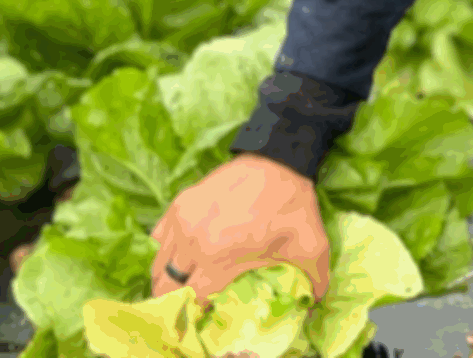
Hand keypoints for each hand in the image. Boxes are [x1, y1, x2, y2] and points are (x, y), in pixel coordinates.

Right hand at [149, 153, 332, 303]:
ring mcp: (182, 220)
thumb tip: (311, 305)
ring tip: (187, 281)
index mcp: (219, 258)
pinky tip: (185, 253)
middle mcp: (192, 241)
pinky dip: (167, 249)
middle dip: (176, 299)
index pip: (191, 300)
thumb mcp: (311, 246)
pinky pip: (160, 236)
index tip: (207, 314)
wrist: (278, 158)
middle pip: (165, 286)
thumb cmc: (293, 205)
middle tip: (191, 302)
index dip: (197, 312)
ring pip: (159, 262)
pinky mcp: (179, 203)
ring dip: (169, 276)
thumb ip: (313, 282)